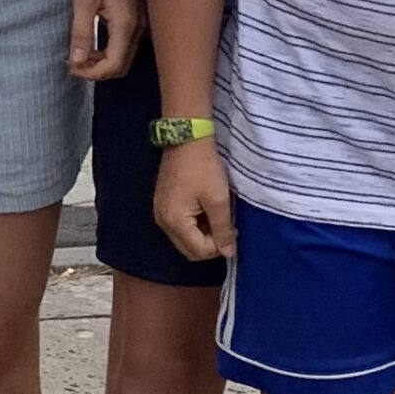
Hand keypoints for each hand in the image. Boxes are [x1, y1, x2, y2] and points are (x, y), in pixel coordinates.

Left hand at [67, 0, 141, 81]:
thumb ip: (81, 33)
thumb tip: (77, 62)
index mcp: (125, 25)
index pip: (112, 66)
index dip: (91, 73)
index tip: (71, 66)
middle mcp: (139, 27)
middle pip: (121, 66)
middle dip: (97, 71)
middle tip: (74, 63)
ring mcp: (143, 22)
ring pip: (126, 56)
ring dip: (104, 61)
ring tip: (82, 52)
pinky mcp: (141, 16)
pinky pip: (128, 44)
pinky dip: (112, 50)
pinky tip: (96, 40)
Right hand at [152, 142, 234, 261]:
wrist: (186, 139)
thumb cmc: (204, 168)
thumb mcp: (218, 199)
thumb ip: (223, 229)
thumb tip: (228, 254)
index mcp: (174, 222)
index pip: (199, 252)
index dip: (220, 247)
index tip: (234, 229)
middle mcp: (162, 223)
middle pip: (189, 250)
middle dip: (210, 244)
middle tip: (227, 227)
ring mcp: (160, 213)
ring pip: (185, 239)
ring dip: (203, 234)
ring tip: (218, 217)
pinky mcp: (162, 205)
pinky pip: (180, 226)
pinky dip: (195, 225)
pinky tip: (206, 210)